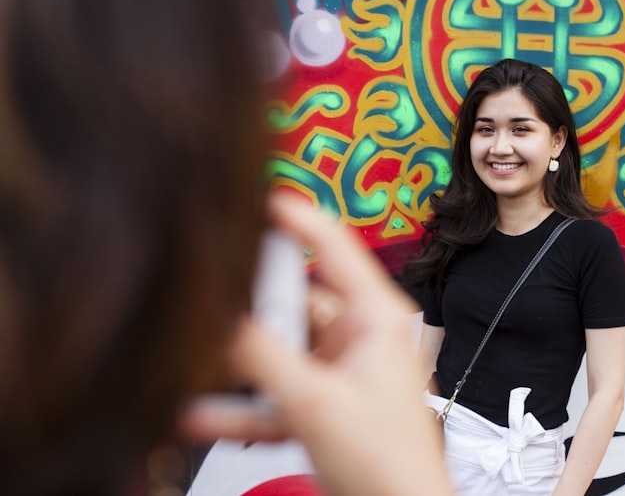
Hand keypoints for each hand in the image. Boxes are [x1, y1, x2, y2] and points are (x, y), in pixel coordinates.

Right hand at [182, 193, 449, 495]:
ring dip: (244, 364)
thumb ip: (260, 356)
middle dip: (252, 305)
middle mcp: (362, 334)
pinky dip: (248, 405)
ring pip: (282, 349)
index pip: (333, 245)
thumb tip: (218, 317)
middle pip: (296, 299)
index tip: (256, 198)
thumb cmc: (388, 464)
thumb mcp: (312, 402)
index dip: (295, 216)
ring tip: (198, 364)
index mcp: (376, 316)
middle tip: (211, 299)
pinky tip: (205, 415)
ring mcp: (344, 369)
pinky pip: (280, 391)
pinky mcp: (328, 401)